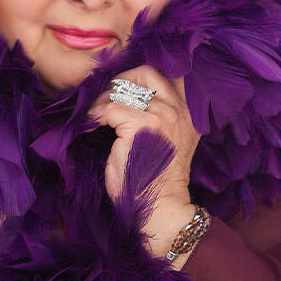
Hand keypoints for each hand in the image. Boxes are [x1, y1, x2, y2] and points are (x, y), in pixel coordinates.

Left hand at [88, 66, 200, 263]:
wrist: (162, 208)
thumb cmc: (160, 180)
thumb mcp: (170, 140)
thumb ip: (162, 117)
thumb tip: (131, 98)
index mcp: (190, 113)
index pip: (169, 76)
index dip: (140, 78)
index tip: (122, 89)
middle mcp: (180, 109)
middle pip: (148, 72)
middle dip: (123, 79)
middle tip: (107, 95)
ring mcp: (162, 115)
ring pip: (125, 88)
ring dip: (105, 98)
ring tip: (95, 113)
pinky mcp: (141, 125)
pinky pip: (110, 108)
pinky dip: (96, 114)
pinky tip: (90, 124)